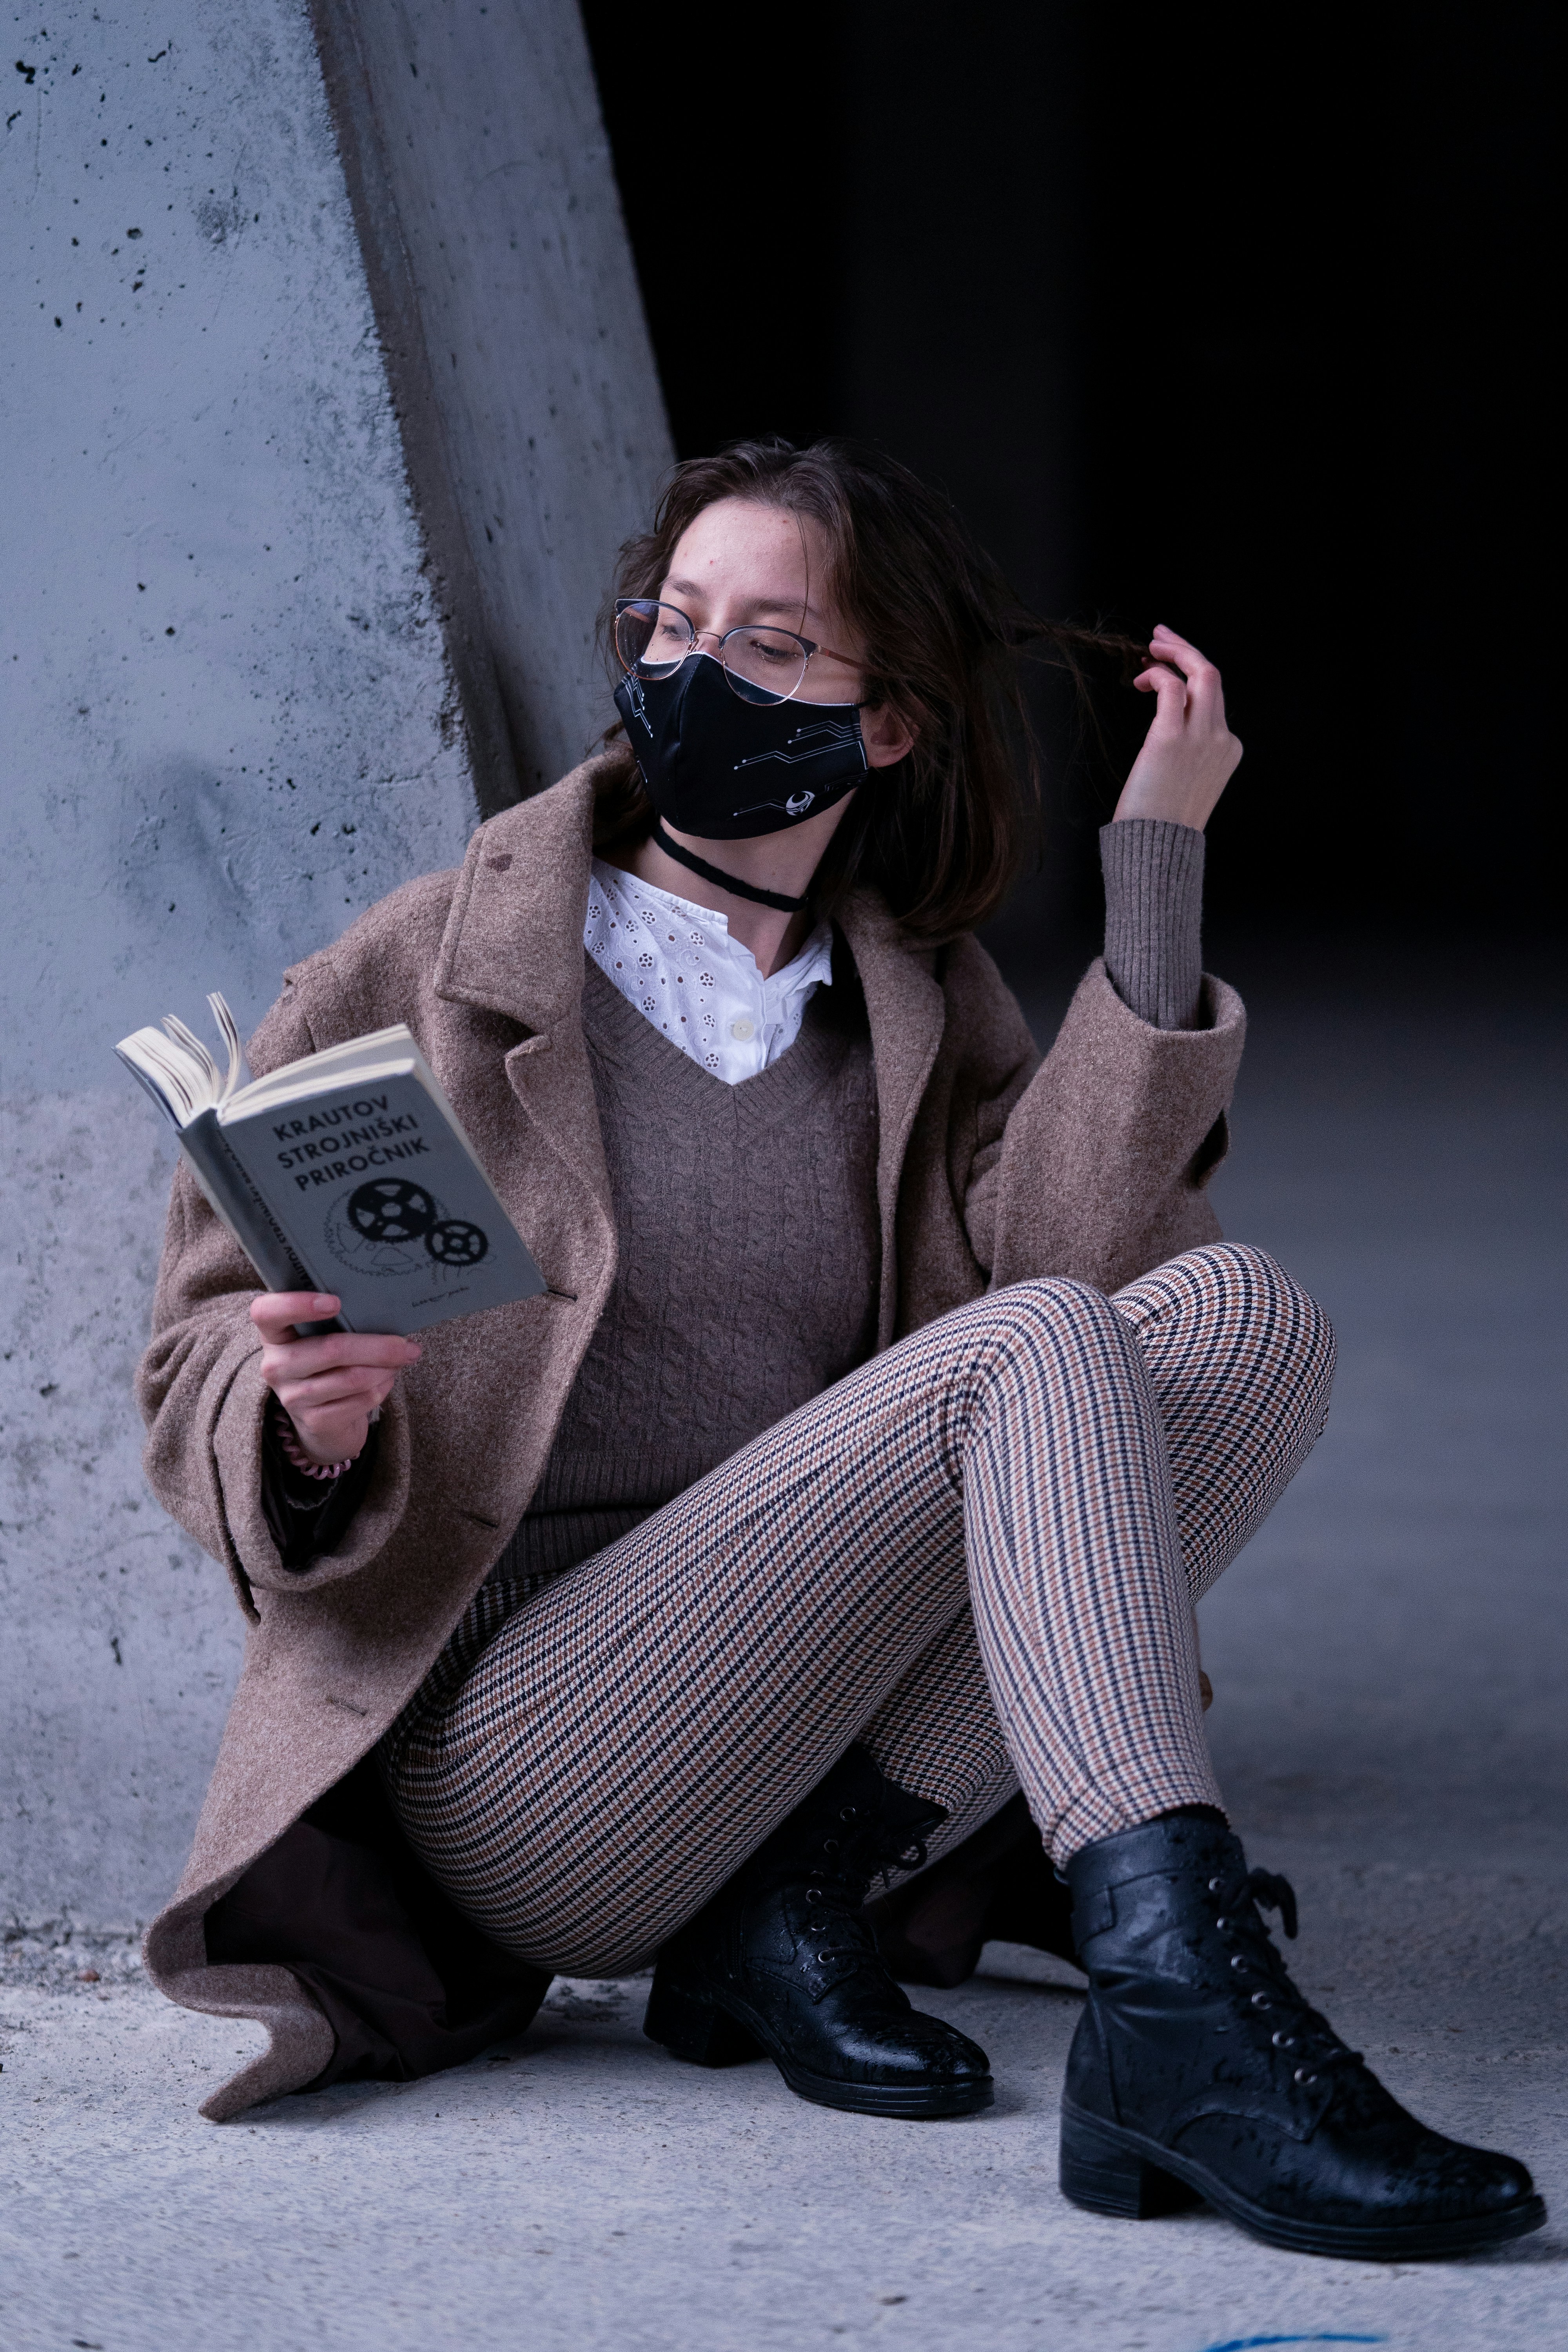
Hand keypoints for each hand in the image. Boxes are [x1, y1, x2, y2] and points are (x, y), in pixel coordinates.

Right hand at [250, 1292, 420, 1466]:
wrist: (324, 1424)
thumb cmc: (328, 1367)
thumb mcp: (322, 1340)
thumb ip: (339, 1322)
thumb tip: (386, 1307)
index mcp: (274, 1335)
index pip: (266, 1312)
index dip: (296, 1304)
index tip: (335, 1302)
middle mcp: (277, 1365)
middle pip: (331, 1349)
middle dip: (378, 1346)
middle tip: (408, 1345)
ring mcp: (293, 1397)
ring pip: (352, 1377)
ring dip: (385, 1368)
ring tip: (401, 1360)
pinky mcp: (314, 1421)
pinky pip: (360, 1400)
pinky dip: (382, 1387)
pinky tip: (387, 1380)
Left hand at [1113, 624, 1241, 830]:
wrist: (1158, 850)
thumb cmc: (1162, 824)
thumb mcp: (1186, 784)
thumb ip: (1187, 755)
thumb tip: (1165, 735)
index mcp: (1228, 750)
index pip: (1214, 700)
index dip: (1191, 676)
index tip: (1169, 665)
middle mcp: (1221, 739)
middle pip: (1213, 677)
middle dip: (1187, 649)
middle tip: (1161, 637)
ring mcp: (1201, 737)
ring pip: (1201, 672)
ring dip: (1176, 651)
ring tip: (1152, 646)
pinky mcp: (1171, 738)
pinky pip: (1172, 687)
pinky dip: (1158, 675)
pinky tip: (1141, 681)